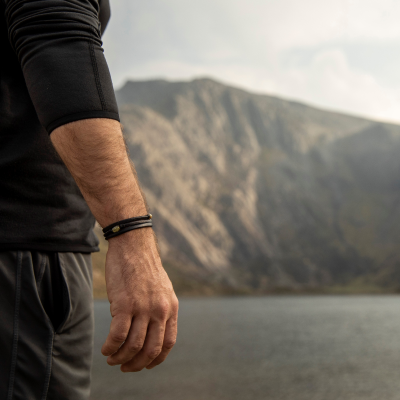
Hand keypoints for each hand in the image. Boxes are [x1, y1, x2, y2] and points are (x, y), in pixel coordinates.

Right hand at [101, 227, 178, 371]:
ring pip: (133, 346)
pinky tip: (105, 348)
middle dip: (137, 364)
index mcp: (171, 307)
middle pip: (151, 349)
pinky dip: (110, 347)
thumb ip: (161, 309)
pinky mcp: (124, 304)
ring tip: (112, 358)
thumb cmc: (144, 267)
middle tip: (125, 367)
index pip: (168, 343)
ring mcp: (143, 308)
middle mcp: (160, 310)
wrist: (133, 245)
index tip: (145, 365)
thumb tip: (153, 331)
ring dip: (121, 358)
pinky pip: (118, 336)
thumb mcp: (162, 289)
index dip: (156, 359)